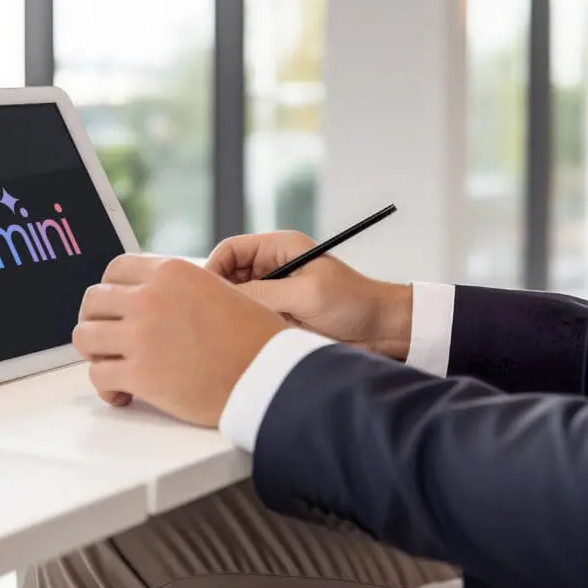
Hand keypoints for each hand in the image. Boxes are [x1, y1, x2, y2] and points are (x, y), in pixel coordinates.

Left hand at [73, 254, 288, 425]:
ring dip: (96, 354)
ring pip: (85, 336)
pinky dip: (105, 388)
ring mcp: (141, 335)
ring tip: (114, 367)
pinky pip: (98, 375)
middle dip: (97, 321)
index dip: (111, 292)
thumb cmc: (256, 339)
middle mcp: (150, 297)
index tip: (115, 309)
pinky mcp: (140, 374)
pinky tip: (122, 394)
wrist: (270, 375)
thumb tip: (157, 299)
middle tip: (110, 341)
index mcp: (171, 272)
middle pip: (93, 301)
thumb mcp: (219, 290)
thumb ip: (181, 289)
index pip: (115, 270)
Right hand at [206, 231, 412, 359]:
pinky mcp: (278, 317)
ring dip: (234, 313)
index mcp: (280, 248)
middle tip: (215, 316)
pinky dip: (245, 327)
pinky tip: (250, 339)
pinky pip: (250, 319)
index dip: (213, 269)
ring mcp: (275, 293)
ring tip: (236, 329)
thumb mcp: (306, 294)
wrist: (382, 331)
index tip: (206, 294)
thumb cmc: (353, 303)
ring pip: (236, 300)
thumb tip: (224, 298)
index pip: (230, 250)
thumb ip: (264, 293)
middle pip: (227, 275)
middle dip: (220, 294)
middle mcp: (273, 268)